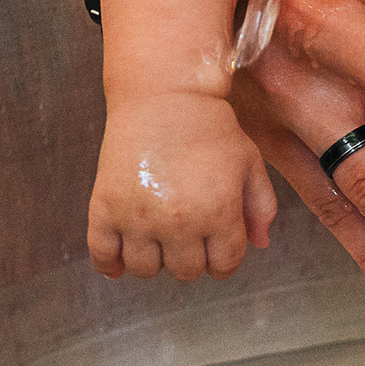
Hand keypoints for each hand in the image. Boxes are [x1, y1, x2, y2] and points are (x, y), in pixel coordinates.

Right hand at [87, 92, 276, 282]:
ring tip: (158, 235)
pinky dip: (110, 263)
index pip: (224, 265)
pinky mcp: (105, 208)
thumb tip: (260, 244)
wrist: (163, 94)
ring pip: (146, 269)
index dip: (224, 258)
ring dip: (155, 259)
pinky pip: (103, 255)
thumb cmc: (209, 126)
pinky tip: (121, 257)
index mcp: (219, 212)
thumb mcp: (249, 161)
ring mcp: (139, 217)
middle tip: (187, 233)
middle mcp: (179, 221)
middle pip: (186, 271)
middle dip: (192, 256)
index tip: (216, 245)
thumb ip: (261, 205)